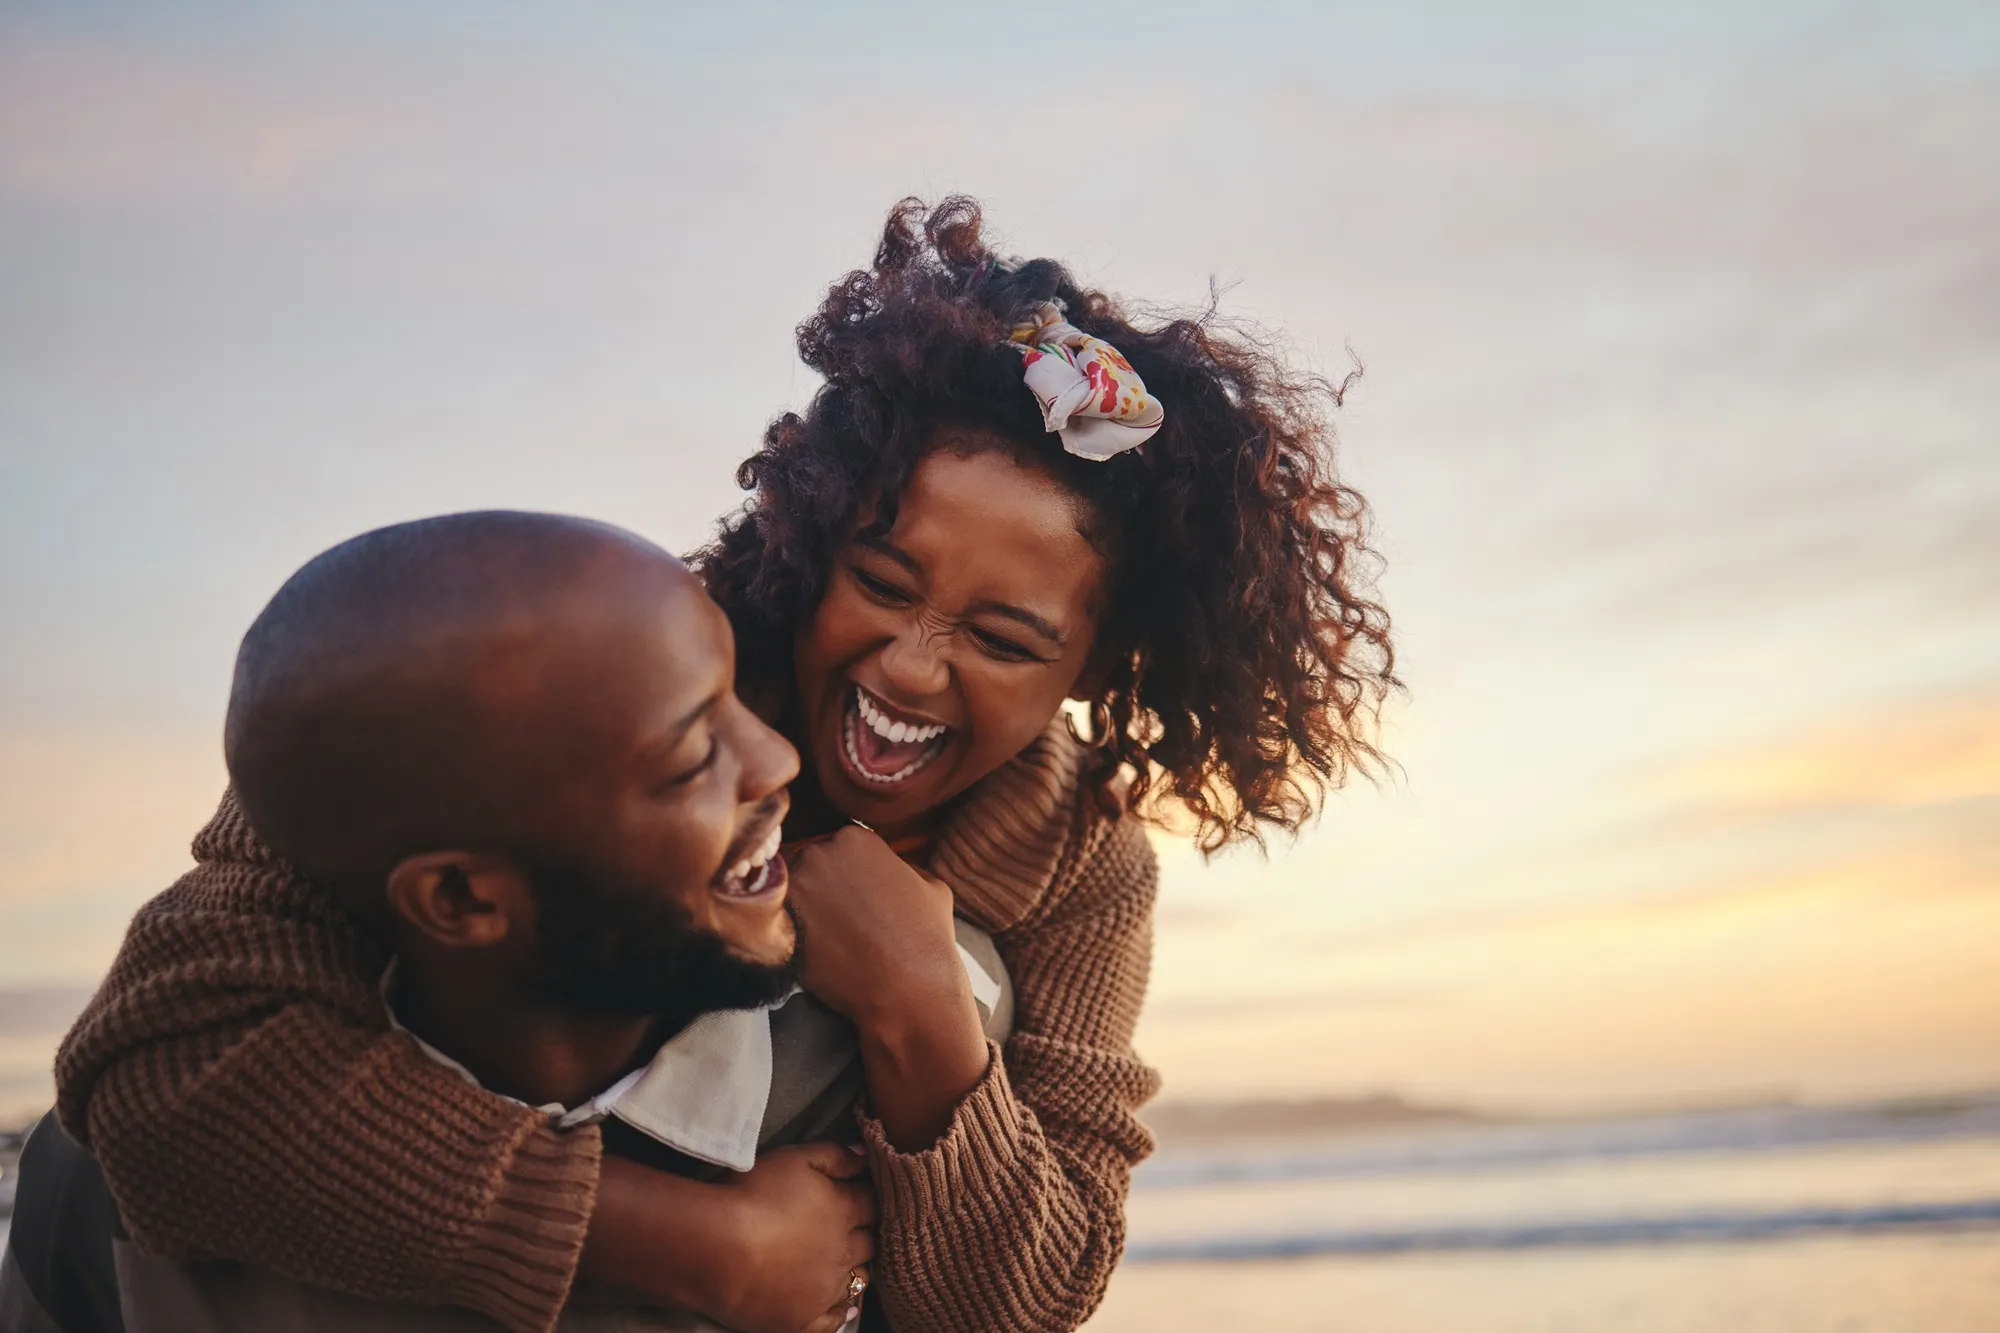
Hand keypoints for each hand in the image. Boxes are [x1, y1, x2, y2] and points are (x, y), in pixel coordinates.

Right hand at [581, 1144, 874, 1332]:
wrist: (716, 1247)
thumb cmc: (752, 1194)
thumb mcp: (795, 1158)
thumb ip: (835, 1155)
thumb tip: (867, 1156)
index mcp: (843, 1209)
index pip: (872, 1203)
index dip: (872, 1197)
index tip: (868, 1195)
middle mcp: (843, 1251)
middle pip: (870, 1242)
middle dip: (869, 1233)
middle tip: (863, 1229)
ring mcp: (825, 1289)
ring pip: (858, 1279)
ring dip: (859, 1269)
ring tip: (851, 1262)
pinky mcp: (804, 1319)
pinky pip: (835, 1320)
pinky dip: (842, 1311)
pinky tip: (845, 1306)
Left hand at [785, 825, 964, 1029]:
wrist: (907, 989)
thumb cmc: (925, 939)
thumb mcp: (931, 885)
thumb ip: (903, 865)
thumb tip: (891, 867)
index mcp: (855, 837)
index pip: (836, 845)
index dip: (843, 871)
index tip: (849, 893)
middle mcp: (819, 852)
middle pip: (808, 862)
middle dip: (819, 884)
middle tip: (836, 914)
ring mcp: (794, 886)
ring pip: (789, 888)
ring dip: (801, 905)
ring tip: (824, 933)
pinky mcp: (779, 921)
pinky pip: (776, 917)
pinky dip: (789, 929)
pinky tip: (813, 947)